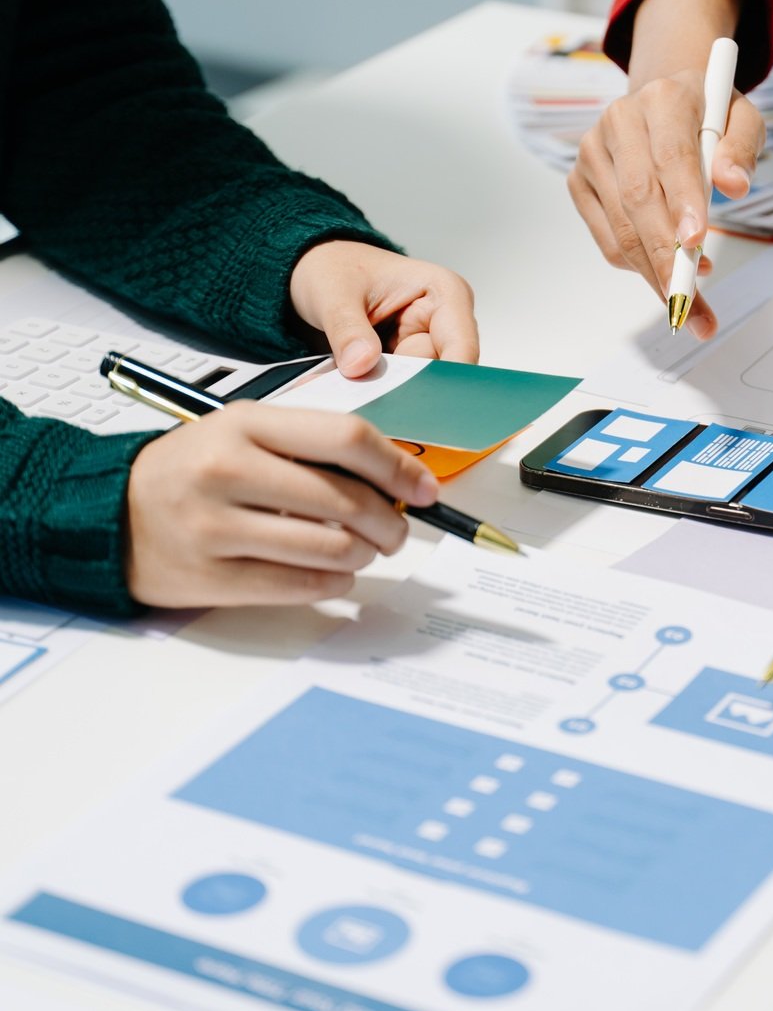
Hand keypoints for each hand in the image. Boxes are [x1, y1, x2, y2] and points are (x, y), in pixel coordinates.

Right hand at [124, 403, 438, 608]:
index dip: (399, 466)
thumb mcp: (244, 432)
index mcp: (245, 424)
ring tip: (364, 550)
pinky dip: (336, 582)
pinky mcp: (212, 577)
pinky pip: (302, 585)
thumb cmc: (191, 470)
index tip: (423, 487)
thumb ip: (311, 445)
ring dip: (366, 554)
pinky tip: (336, 573)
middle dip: (391, 521)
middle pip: (346, 500)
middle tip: (398, 529)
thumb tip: (394, 475)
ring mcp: (217, 527)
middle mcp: (229, 471)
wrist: (110, 513)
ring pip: (331, 548)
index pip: (346, 439)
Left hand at [288, 240, 477, 375]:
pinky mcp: (407, 365)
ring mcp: (426, 346)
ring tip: (350, 382)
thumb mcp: (333, 294)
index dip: (444, 381)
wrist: (321, 272)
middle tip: (366, 390)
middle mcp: (444, 322)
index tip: (414, 402)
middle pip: (441, 374)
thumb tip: (361, 365)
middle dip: (404, 387)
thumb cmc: (336, 268)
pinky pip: (398, 389)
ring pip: (418, 387)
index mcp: (444, 293)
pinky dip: (374, 392)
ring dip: (384, 391)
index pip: (461, 348)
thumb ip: (347, 330)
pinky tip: (351, 386)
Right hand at [567, 0, 762, 339]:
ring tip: (690, 299)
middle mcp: (620, 122)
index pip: (672, 156)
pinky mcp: (580, 181)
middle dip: (665, 256)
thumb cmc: (706, 115)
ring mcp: (593, 153)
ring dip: (654, 272)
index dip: (683, 202)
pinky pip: (608, 238)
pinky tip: (666, 268)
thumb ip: (741, 149)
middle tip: (688, 300)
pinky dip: (638, 265)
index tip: (695, 242)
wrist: (662, 101)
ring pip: (621, 228)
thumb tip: (735, 186)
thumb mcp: (741, 119)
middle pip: (638, 199)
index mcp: (662, 100)